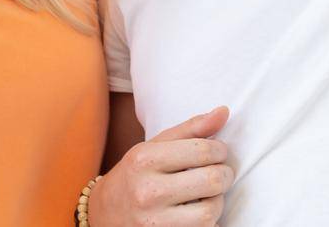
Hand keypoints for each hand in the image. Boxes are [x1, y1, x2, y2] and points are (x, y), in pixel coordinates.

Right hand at [88, 107, 233, 226]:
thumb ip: (191, 129)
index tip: (218, 152)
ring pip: (210, 211)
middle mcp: (147, 191)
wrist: (103, 214)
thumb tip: (224, 112)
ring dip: (218, 201)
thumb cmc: (135, 175)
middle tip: (221, 173)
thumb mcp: (154, 146)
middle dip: (225, 174)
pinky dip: (207, 221)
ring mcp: (154, 221)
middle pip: (212, 180)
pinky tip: (197, 211)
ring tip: (209, 194)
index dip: (220, 150)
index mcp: (145, 159)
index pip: (203, 150)